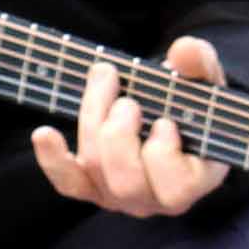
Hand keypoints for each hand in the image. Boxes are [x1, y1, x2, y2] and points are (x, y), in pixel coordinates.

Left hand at [34, 37, 231, 220]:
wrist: (171, 110)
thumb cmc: (193, 101)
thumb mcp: (204, 79)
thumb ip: (201, 65)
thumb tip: (184, 50)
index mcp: (193, 182)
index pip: (175, 189)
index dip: (163, 154)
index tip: (164, 122)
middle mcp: (154, 198)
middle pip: (125, 181)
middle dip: (118, 135)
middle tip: (126, 101)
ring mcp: (120, 196)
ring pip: (95, 171)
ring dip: (92, 122)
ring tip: (105, 81)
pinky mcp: (92, 186)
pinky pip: (68, 182)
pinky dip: (52, 158)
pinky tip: (44, 133)